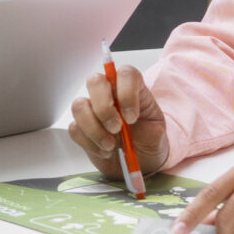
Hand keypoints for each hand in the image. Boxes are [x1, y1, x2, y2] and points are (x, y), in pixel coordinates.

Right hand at [68, 63, 167, 178]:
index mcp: (132, 88)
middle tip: (116, 129)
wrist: (140, 159)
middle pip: (95, 81)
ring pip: (79, 105)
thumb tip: (128, 122)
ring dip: (94, 129)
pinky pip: (75, 129)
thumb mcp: (158, 134)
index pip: (126, 74)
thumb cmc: (149, 140)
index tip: (131, 118)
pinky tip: (104, 151)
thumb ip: (148, 127)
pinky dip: (90, 143)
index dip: (126, 93)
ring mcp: (93, 108)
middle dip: (104, 109)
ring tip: (110, 145)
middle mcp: (110, 93)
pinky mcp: (81, 126)